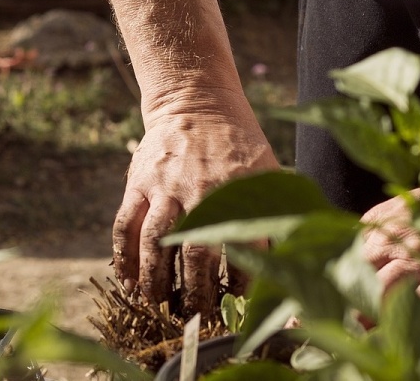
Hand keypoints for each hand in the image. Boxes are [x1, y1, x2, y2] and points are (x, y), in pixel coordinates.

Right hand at [112, 105, 277, 315]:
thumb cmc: (239, 143)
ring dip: (155, 281)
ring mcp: (165, 187)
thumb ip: (275, 210)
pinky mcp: (139, 183)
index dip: (241, 283)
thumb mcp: (266, 170)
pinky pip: (126, 226)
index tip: (238, 306)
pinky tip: (127, 283)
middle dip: (195, 292)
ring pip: (155, 243)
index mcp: (239, 190)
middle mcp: (201, 190)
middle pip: (195, 253)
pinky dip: (123, 258)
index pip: (244, 247)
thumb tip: (296, 253)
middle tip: (194, 318)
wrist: (197, 102)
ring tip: (157, 307)